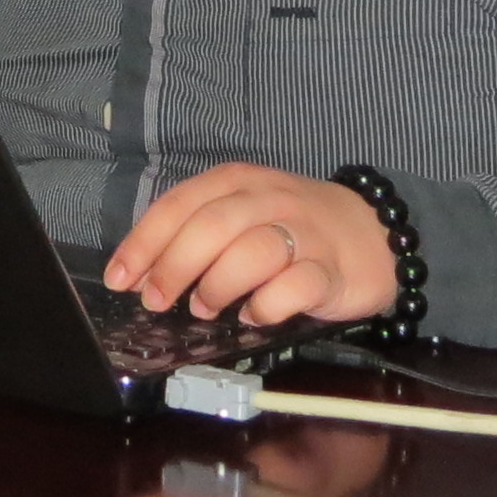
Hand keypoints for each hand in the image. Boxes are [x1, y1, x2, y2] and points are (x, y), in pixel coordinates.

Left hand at [105, 162, 396, 325]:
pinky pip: (296, 285)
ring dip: (219, 285)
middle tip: (157, 300)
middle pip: (212, 225)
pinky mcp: (332, 268)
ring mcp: (304, 231)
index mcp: (238, 181)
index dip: (145, 243)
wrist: (376, 232)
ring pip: (252, 251)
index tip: (120, 279)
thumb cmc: (292, 229)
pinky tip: (257, 315)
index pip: (180, 204)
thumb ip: (198, 236)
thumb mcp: (242, 217)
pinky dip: (268, 305)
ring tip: (207, 308)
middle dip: (175, 266)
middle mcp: (269, 198)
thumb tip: (145, 276)